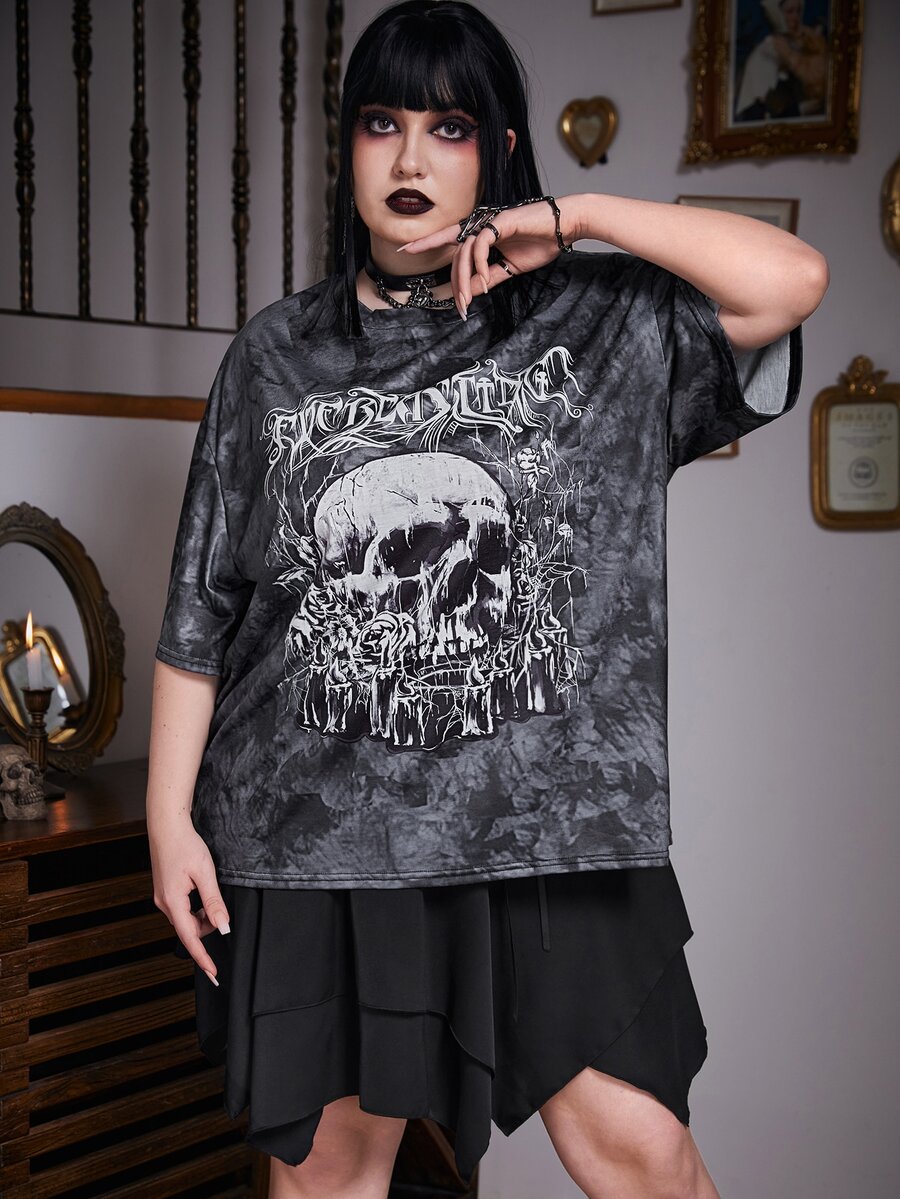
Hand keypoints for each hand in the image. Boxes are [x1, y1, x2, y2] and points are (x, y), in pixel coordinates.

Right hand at [150, 818, 229, 984]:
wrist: (167, 826)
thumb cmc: (185, 845)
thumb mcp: (205, 873)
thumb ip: (213, 902)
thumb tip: (222, 926)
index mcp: (172, 902)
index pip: (190, 939)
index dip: (203, 957)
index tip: (214, 973)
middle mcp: (163, 903)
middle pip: (189, 929)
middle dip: (207, 927)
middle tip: (221, 911)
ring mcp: (162, 897)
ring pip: (186, 919)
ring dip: (202, 916)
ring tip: (211, 895)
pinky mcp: (165, 891)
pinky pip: (182, 909)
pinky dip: (195, 908)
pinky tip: (202, 892)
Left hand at [398, 194, 581, 318]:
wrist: (566, 227)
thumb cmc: (540, 243)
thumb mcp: (510, 268)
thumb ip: (488, 278)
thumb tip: (469, 292)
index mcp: (482, 233)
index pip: (449, 239)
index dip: (426, 242)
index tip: (404, 249)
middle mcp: (482, 225)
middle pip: (456, 255)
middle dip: (454, 284)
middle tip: (458, 308)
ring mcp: (490, 221)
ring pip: (465, 252)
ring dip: (464, 280)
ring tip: (467, 301)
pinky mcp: (501, 221)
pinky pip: (481, 244)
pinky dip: (479, 264)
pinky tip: (485, 280)